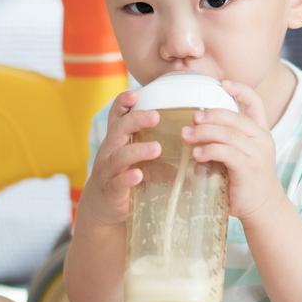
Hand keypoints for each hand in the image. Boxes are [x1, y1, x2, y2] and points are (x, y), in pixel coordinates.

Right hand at [76, 90, 161, 227]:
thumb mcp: (141, 159)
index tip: (136, 94)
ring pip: (119, 156)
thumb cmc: (128, 176)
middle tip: (156, 116)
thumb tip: (196, 142)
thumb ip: (160, 148)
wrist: (105, 208)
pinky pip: (118, 181)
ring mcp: (108, 170)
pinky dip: (128, 177)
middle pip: (119, 130)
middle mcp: (110, 150)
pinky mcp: (111, 189)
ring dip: (138, 150)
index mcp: (118, 139)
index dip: (123, 103)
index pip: (118, 116)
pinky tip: (138, 175)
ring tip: (157, 148)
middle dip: (136, 120)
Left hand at [181, 79, 285, 224]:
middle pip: (234, 117)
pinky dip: (209, 150)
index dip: (240, 90)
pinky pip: (226, 153)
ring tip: (186, 136)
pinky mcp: (248, 168)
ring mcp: (257, 154)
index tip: (222, 83)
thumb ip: (227, 140)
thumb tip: (195, 126)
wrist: (263, 208)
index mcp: (261, 132)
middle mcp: (262, 139)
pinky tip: (196, 154)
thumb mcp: (241, 155)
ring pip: (228, 134)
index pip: (255, 103)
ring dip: (204, 132)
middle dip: (211, 114)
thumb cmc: (245, 181)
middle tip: (192, 117)